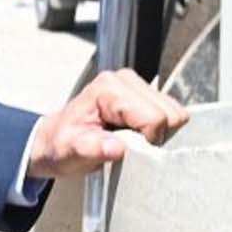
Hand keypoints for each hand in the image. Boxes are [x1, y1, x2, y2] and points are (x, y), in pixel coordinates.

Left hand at [25, 68, 189, 180]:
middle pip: (170, 113)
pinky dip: (160, 130)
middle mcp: (125, 80)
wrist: (56, 141)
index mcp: (108, 89)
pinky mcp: (146, 95)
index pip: (154, 117)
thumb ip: (92, 149)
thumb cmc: (62, 145)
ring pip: (175, 114)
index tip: (129, 151)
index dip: (148, 140)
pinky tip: (138, 135)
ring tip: (132, 140)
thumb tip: (116, 149)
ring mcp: (137, 86)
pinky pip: (170, 115)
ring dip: (158, 133)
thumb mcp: (70, 151)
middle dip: (155, 136)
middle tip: (130, 146)